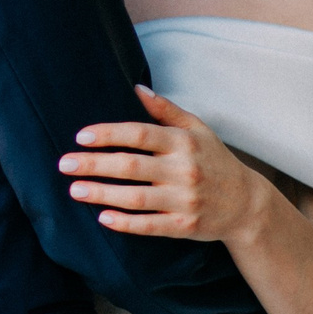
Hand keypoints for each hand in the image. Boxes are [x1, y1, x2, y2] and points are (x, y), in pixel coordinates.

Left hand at [58, 86, 270, 241]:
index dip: (108, 134)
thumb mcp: (198, 129)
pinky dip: (126, 223)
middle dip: (94, 164)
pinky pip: (150, 225)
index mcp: (183, 143)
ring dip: (102, 194)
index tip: (80, 137)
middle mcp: (184, 170)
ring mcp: (185, 200)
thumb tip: (137, 87)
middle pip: (131, 166)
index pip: (139, 134)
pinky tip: (103, 218)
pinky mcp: (185, 226)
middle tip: (64, 164)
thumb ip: (166, 110)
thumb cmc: (215, 161)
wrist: (247, 204)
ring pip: (136, 197)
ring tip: (75, 190)